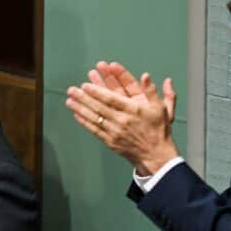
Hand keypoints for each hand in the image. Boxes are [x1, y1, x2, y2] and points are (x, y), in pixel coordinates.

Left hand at [67, 61, 178, 175]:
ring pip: (95, 118)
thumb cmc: (158, 130)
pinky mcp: (110, 141)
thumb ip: (151, 91)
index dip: (98, 91)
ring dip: (81, 108)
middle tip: (72, 89)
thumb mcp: (160, 108)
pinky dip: (85, 122)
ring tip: (69, 100)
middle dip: (84, 98)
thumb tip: (145, 75)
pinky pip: (95, 130)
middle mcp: (122, 120)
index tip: (86, 84)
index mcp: (133, 110)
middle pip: (99, 107)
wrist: (155, 155)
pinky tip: (76, 115)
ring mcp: (115, 131)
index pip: (112, 98)